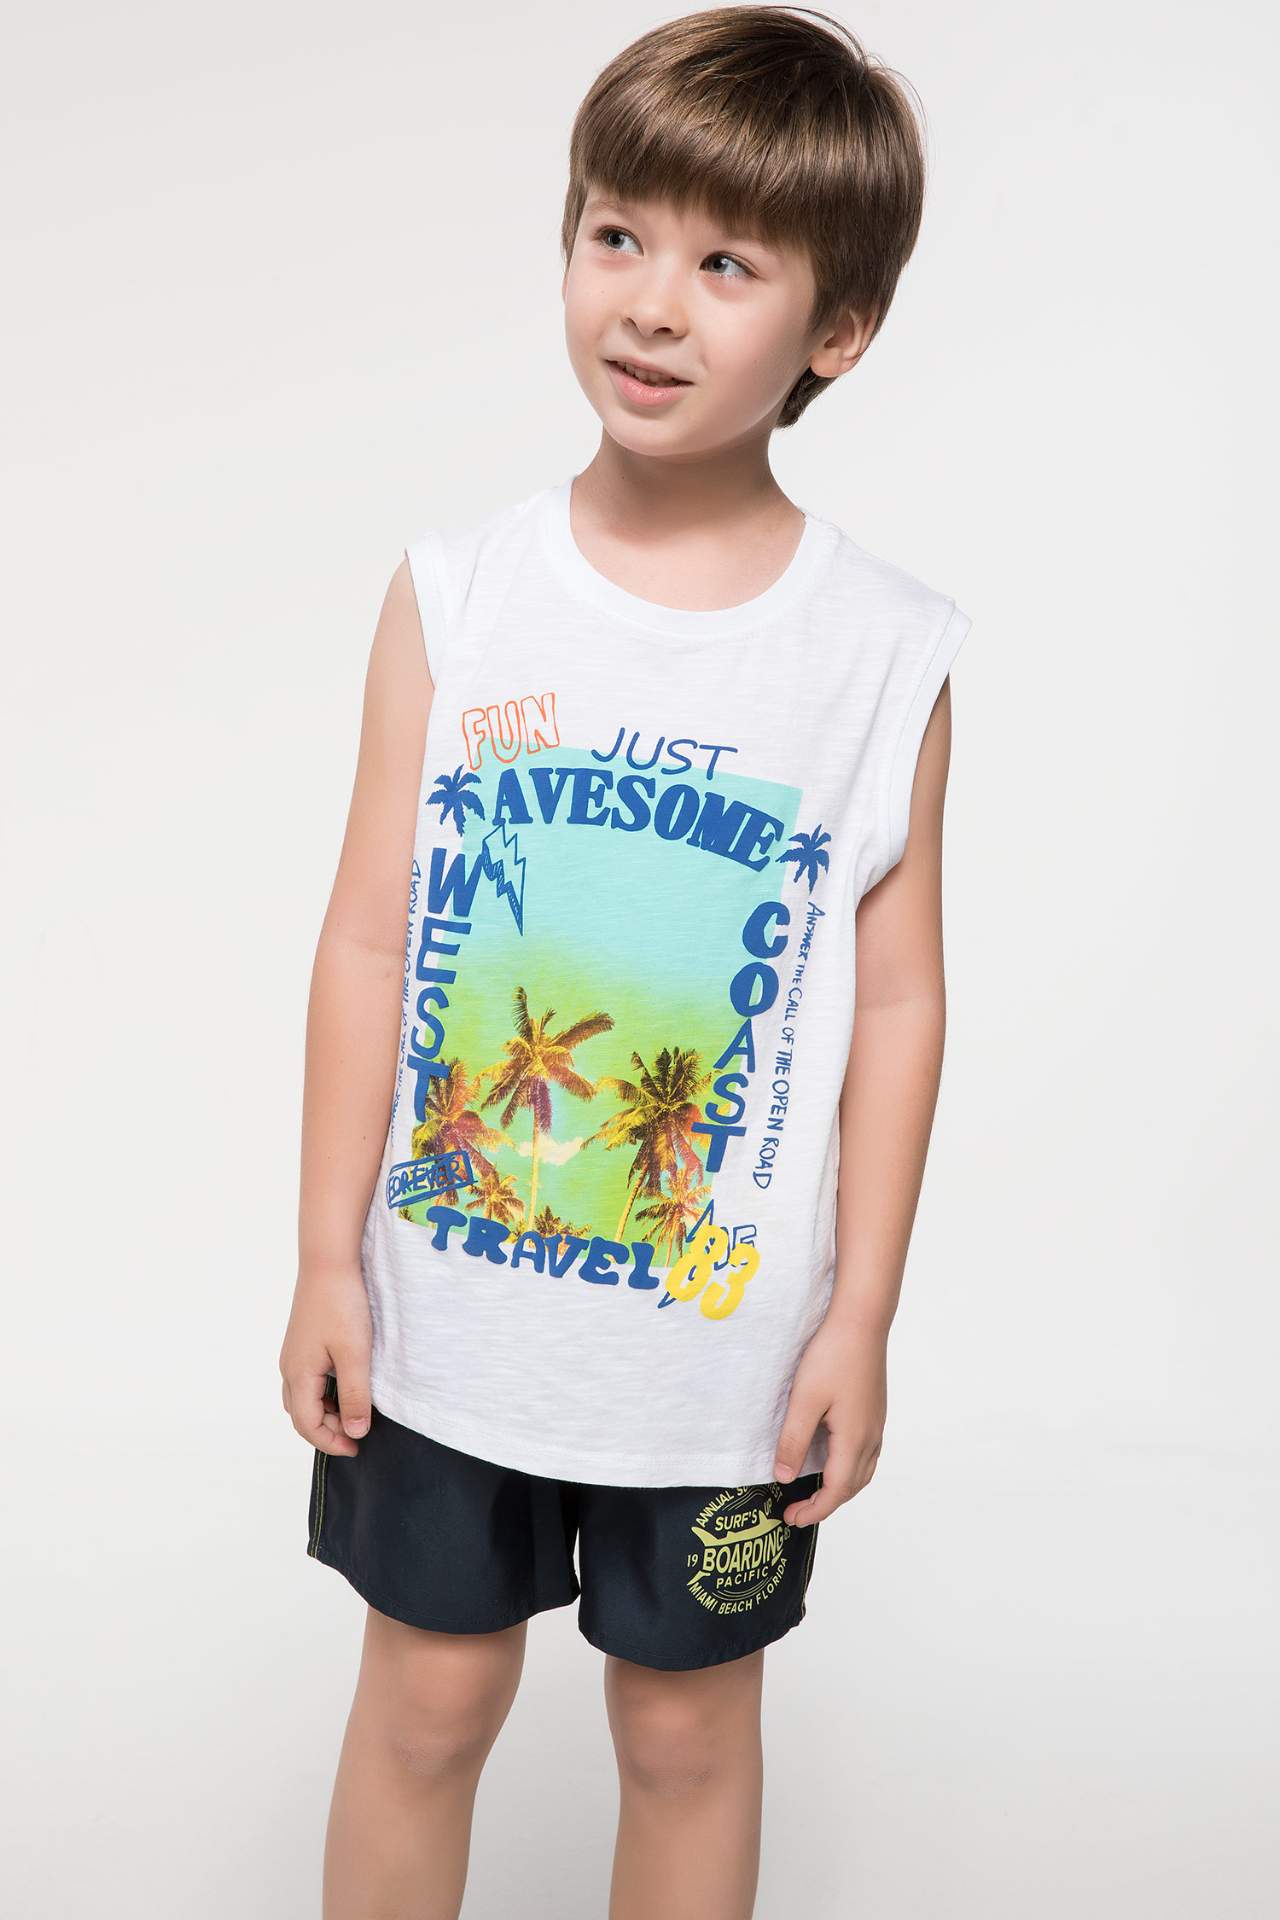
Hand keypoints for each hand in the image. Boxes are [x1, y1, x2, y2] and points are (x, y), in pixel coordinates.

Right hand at [278, 1262, 372, 1454]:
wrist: (328, 1262)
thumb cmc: (342, 1305)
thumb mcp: (355, 1354)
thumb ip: (355, 1395)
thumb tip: (354, 1433)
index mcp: (298, 1375)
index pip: (307, 1425)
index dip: (331, 1442)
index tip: (357, 1448)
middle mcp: (289, 1368)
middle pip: (301, 1415)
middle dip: (327, 1431)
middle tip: (358, 1434)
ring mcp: (294, 1355)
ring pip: (303, 1398)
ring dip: (325, 1413)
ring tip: (354, 1413)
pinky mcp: (302, 1343)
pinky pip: (307, 1381)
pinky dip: (324, 1395)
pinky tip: (346, 1387)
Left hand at [773, 1310, 887, 1525]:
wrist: (862, 1320)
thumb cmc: (832, 1355)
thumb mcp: (804, 1400)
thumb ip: (793, 1441)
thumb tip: (784, 1477)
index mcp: (854, 1439)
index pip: (836, 1491)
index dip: (814, 1510)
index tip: (790, 1519)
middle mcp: (871, 1436)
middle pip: (853, 1486)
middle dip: (826, 1504)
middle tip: (797, 1511)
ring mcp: (876, 1423)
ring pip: (863, 1471)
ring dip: (841, 1488)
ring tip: (814, 1491)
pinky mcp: (875, 1410)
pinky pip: (866, 1453)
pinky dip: (850, 1468)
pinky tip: (833, 1458)